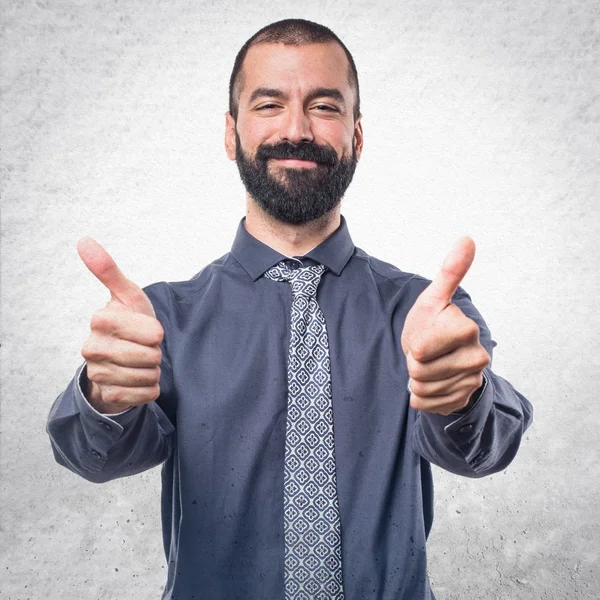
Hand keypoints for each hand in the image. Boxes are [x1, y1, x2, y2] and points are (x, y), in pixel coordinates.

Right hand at [77, 238, 163, 413]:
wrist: (122, 359)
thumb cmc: (130, 322)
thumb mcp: (127, 295)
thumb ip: (108, 270)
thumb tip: (83, 240)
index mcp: (99, 320)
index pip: (152, 332)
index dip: (157, 332)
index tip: (149, 329)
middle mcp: (91, 348)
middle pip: (150, 356)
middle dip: (155, 352)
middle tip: (145, 347)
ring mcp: (98, 373)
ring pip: (148, 375)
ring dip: (153, 370)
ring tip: (141, 362)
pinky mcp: (108, 395)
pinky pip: (145, 395)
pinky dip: (150, 388)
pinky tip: (139, 379)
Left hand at [401, 237, 490, 415]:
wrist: (442, 355)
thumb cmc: (432, 322)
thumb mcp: (434, 298)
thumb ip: (450, 271)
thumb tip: (467, 239)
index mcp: (467, 330)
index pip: (419, 350)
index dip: (414, 344)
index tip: (426, 334)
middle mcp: (477, 358)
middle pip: (419, 372)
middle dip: (414, 363)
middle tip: (426, 351)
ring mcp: (472, 382)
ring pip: (421, 389)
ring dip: (417, 379)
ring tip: (429, 365)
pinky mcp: (464, 400)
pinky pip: (426, 405)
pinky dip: (421, 396)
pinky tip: (431, 382)